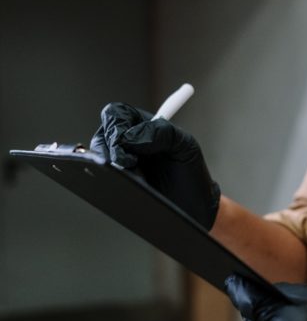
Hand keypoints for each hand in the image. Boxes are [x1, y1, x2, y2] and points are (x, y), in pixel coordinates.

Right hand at [90, 102, 219, 229]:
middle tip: (129, 165)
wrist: (193, 207)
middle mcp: (128, 142)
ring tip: (139, 180)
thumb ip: (163, 132)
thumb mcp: (186, 146)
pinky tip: (133, 188)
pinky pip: (103, 180)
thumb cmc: (191, 173)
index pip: (117, 114)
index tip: (124, 143)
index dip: (115, 125)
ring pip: (100, 159)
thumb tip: (130, 136)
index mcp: (143, 125)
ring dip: (116, 168)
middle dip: (112, 150)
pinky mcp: (117, 184)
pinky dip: (114, 182)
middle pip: (102, 136)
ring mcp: (121, 164)